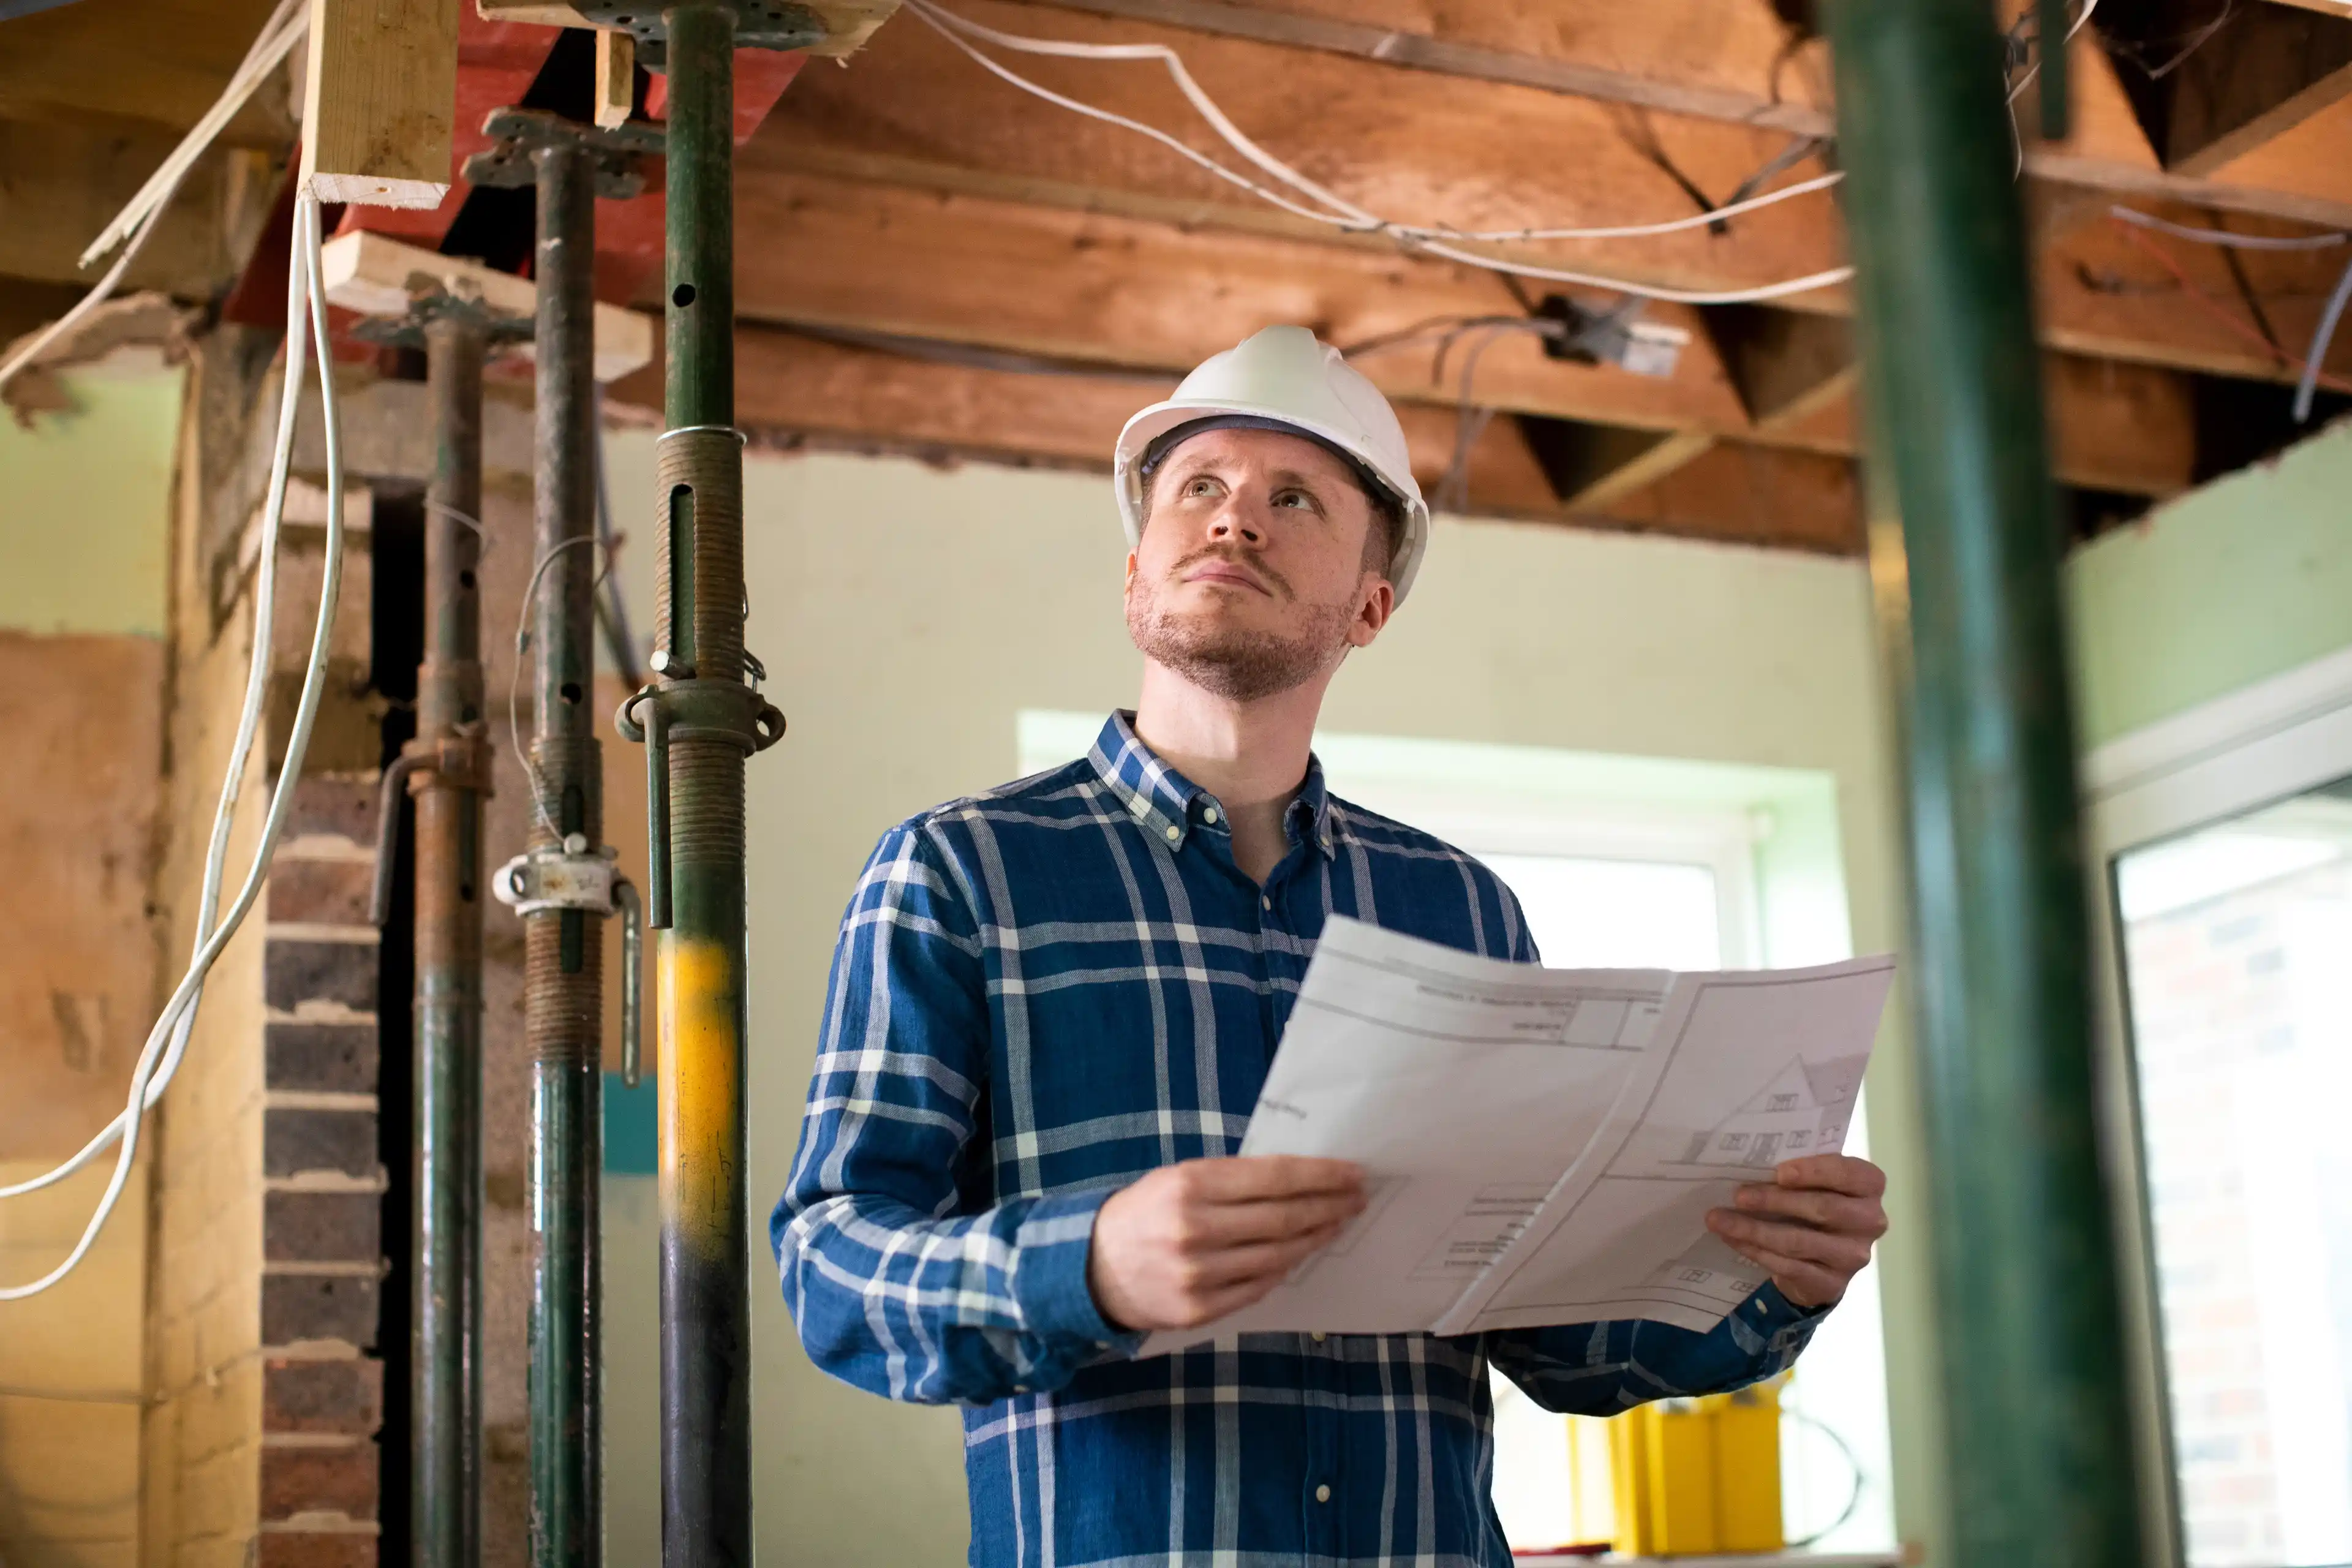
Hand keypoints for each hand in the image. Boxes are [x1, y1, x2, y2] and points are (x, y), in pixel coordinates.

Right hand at [1088, 1156, 1366, 1331]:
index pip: (1275, 1177)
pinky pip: (1259, 1287)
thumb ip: (1233, 1179)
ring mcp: (1198, 1274)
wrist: (1091, 1267)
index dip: (1321, 1175)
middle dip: (1330, 1206)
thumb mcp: (1179, 1178)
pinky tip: (1301, 1254)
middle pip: (1284, 1218)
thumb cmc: (1145, 1213)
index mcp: (1190, 1184)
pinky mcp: (1199, 1310)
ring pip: (1279, 1256)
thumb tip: (1300, 1179)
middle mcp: (1195, 1229)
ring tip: (1337, 1223)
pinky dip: (1284, 1269)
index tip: (1352, 1172)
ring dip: (1316, 1238)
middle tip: (1357, 1198)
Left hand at [1705, 1153, 1887, 1309]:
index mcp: (1869, 1186)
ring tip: (1718, 1219)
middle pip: (1822, 1208)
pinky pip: (1787, 1266)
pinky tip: (1731, 1239)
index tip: (1780, 1172)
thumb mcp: (1816, 1183)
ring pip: (1798, 1241)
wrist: (1823, 1260)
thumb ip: (1799, 1170)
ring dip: (1753, 1229)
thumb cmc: (1815, 1205)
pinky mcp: (1831, 1283)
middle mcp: (1870, 1221)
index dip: (1816, 1171)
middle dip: (1775, 1200)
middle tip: (1737, 1195)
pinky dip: (1755, 1251)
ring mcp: (1853, 1256)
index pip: (1850, 1174)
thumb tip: (1749, 1161)